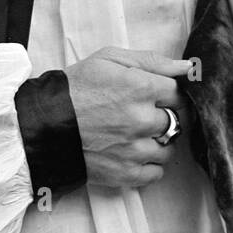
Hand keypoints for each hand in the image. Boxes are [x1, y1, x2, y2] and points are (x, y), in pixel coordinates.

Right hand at [65, 46, 191, 189]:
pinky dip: (150, 165)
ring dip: (159, 142)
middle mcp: (142, 120)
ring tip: (137, 133)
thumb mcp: (109, 59)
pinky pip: (157, 173)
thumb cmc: (76, 87)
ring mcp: (135, 150)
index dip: (169, 92)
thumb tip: (186, 67)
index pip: (178, 92)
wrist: (46, 122)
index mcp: (140, 88)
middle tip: (148, 113)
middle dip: (168, 115)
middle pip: (178, 120)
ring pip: (169, 149)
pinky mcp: (126, 173)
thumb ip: (151, 61)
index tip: (157, 94)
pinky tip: (134, 152)